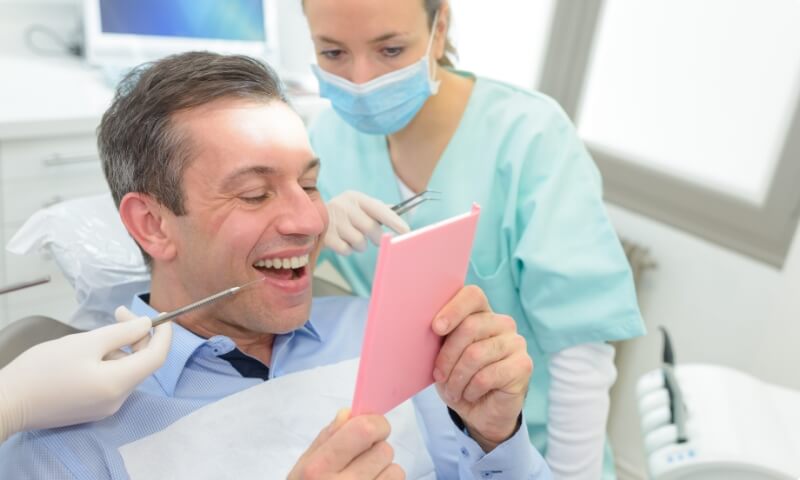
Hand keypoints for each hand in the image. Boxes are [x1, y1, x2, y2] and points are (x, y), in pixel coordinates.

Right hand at [0, 306, 170, 440]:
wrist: (7, 402)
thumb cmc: (44, 368)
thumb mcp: (86, 343)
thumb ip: (122, 333)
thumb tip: (147, 325)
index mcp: (119, 384)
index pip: (157, 357)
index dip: (164, 335)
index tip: (163, 315)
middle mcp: (118, 400)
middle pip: (142, 363)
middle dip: (137, 335)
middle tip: (119, 312)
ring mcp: (105, 408)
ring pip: (126, 370)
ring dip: (122, 347)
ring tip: (98, 333)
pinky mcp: (92, 409)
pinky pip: (112, 381)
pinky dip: (110, 361)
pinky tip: (91, 351)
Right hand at [288, 408, 404, 479]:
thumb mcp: (302, 468)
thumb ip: (326, 438)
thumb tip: (349, 413)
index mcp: (318, 469)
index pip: (366, 430)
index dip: (375, 424)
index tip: (370, 430)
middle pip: (385, 450)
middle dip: (375, 452)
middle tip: (359, 464)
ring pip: (396, 471)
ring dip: (384, 473)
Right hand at [324, 191, 409, 254]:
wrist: (310, 217)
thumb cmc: (344, 214)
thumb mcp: (358, 206)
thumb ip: (378, 209)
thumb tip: (399, 211)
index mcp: (356, 197)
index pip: (379, 209)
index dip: (393, 220)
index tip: (406, 231)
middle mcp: (344, 206)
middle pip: (370, 228)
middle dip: (376, 237)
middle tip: (375, 239)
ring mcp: (333, 220)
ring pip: (359, 241)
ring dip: (360, 245)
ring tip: (353, 238)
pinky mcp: (325, 236)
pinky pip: (346, 250)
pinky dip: (348, 250)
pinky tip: (341, 242)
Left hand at [431, 286, 531, 451]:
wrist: (479, 412)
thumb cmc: (458, 377)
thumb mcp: (442, 355)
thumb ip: (440, 336)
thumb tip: (425, 323)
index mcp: (481, 313)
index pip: (472, 295)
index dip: (453, 309)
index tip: (436, 328)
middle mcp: (502, 323)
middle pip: (470, 327)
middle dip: (447, 356)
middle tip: (438, 376)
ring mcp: (516, 342)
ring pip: (476, 354)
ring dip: (457, 378)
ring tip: (453, 390)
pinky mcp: (523, 365)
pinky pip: (487, 375)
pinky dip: (471, 390)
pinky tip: (471, 395)